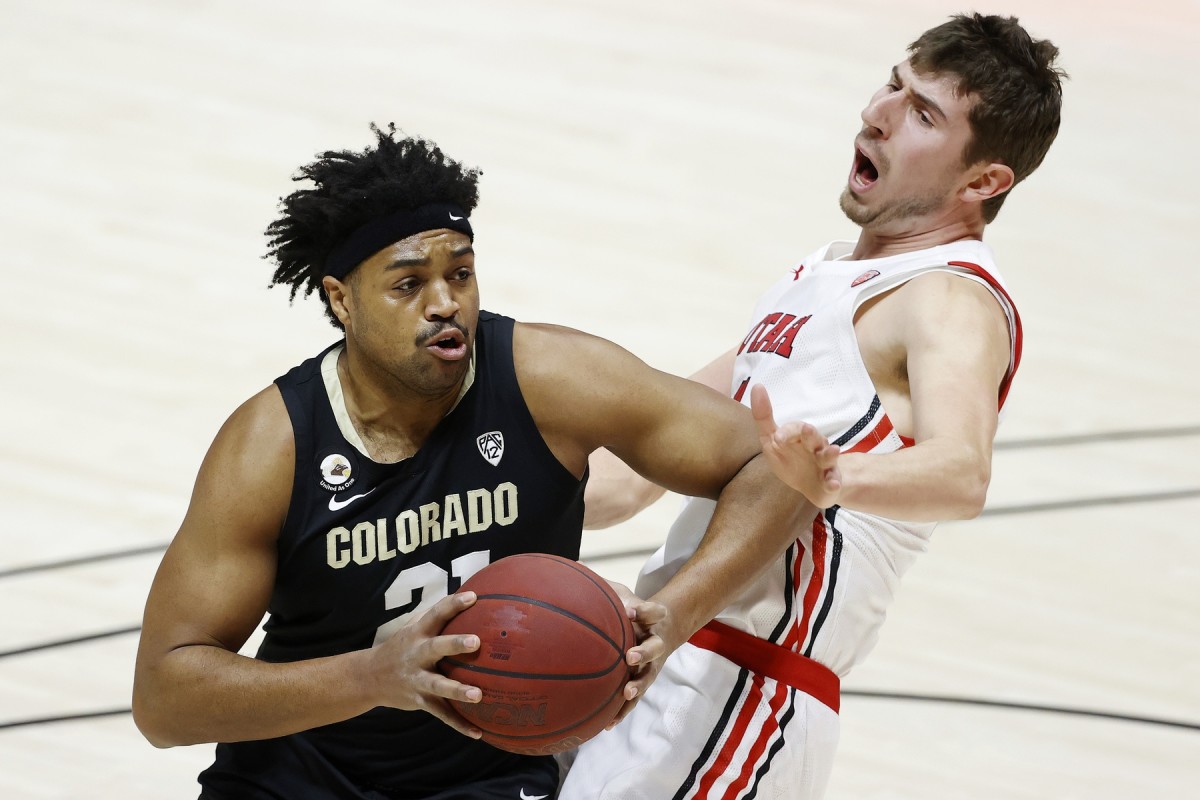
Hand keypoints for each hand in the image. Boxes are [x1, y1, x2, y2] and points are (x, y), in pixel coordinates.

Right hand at [368, 591, 484, 738]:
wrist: (368, 677)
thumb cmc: (402, 646)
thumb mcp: (414, 627)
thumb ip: (438, 615)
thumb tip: (473, 595)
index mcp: (418, 633)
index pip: (437, 614)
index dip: (454, 604)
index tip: (473, 596)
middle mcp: (417, 654)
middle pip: (436, 647)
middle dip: (455, 644)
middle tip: (476, 642)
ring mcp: (417, 679)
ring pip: (439, 685)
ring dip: (457, 690)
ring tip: (478, 695)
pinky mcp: (420, 700)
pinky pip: (441, 714)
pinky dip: (459, 724)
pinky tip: (478, 733)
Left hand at [605, 581, 671, 728]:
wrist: (658, 628)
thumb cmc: (632, 609)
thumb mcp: (624, 594)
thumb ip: (609, 591)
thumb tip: (579, 577)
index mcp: (652, 619)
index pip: (653, 611)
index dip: (645, 612)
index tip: (630, 611)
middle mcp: (655, 642)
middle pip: (654, 647)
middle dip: (643, 653)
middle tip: (630, 657)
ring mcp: (650, 665)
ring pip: (647, 677)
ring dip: (637, 685)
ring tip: (626, 693)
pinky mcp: (642, 681)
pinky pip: (634, 699)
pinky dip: (623, 711)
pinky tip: (608, 723)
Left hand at [750, 384, 841, 507]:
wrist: (809, 485)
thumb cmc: (790, 459)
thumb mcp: (771, 440)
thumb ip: (763, 417)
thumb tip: (757, 386)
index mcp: (800, 436)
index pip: (795, 428)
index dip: (787, 432)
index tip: (777, 439)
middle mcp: (814, 446)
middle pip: (814, 437)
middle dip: (811, 434)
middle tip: (808, 430)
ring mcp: (824, 463)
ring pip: (828, 456)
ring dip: (829, 454)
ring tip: (833, 451)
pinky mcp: (830, 480)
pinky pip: (834, 481)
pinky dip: (834, 482)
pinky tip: (833, 484)